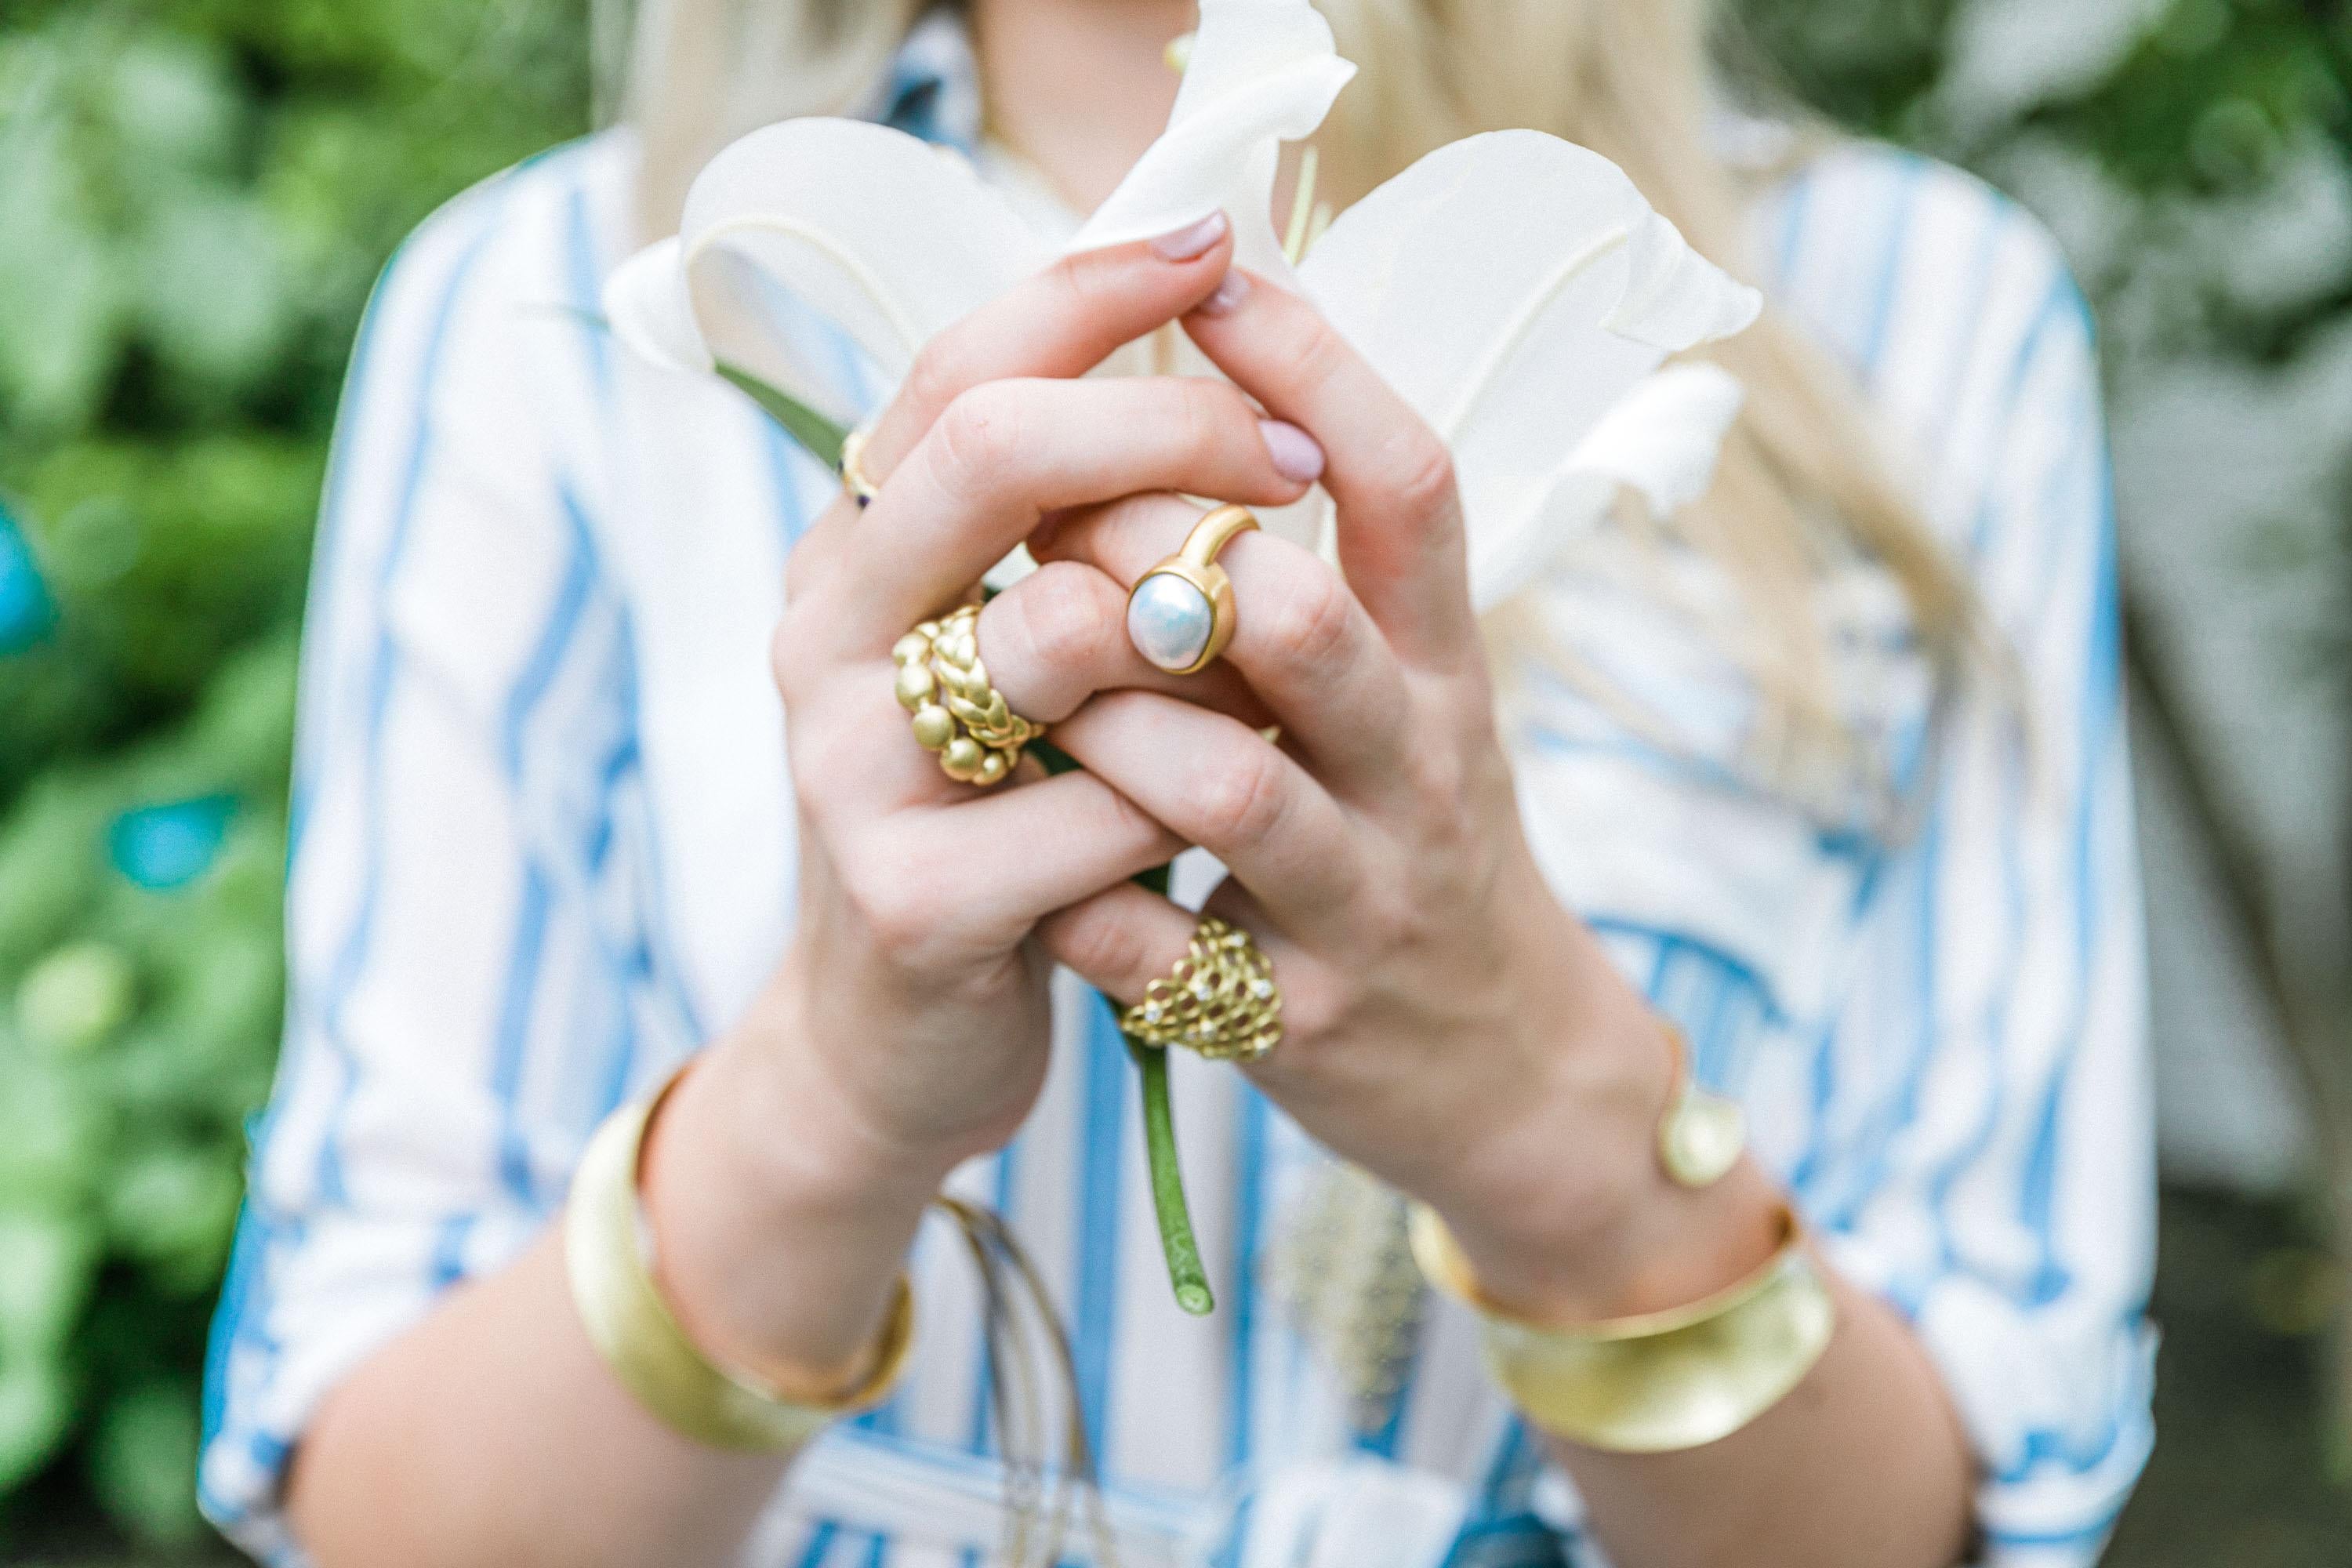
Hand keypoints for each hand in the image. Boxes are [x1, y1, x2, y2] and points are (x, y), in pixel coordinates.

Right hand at [744, 216, 1323, 1192]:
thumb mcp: (1008, 659)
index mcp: (855, 555)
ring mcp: (851, 769)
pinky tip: (1208, 829)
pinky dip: (1194, 802)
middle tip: (1289, 456)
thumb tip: (1206, 352)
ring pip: (1064, 631)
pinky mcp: (912, 903)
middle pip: (990, 454)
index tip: (1214, 243)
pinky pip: (1110, 807)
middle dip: (1169, 427)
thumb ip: (1065, 534)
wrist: (893, 1050)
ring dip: (1200, 641)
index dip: (1087, 291)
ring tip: (1255, 689)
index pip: (959, 368)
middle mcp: (824, 636)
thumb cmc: (992, 823)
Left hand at [1027, 271, 1783, 1319]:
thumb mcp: (1415, 691)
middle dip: (1153, 561)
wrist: (1503, 1068)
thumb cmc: (1414, 836)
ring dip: (1103, 731)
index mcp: (1445, 661)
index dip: (1315, 366)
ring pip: (1222, 786)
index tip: (1211, 276)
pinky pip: (1161, 955)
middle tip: (1053, 537)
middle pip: (1301, 618)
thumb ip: (1328, 563)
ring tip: (1035, 704)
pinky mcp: (1301, 1021)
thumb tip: (1195, 383)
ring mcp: (1363, 897)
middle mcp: (1418, 764)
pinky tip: (1038, 877)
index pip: (1408, 481)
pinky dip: (1079, 910)